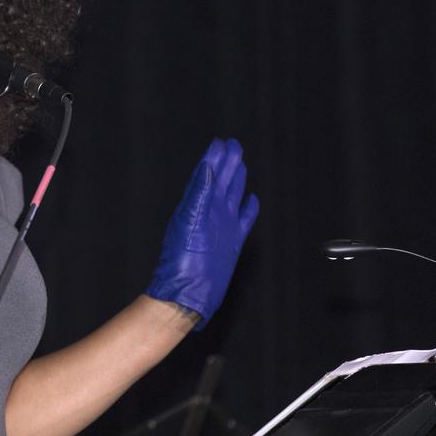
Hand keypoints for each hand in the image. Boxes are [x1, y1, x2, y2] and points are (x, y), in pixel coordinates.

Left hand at [145, 138, 258, 329]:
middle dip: (226, 162)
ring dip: (235, 179)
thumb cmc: (183, 262)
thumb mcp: (190, 222)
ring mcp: (221, 226)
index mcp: (197, 206)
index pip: (205, 175)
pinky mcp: (232, 241)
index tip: (219, 143)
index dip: (212, 159)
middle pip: (220, 181)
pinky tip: (252, 199)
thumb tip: (206, 168)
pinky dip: (248, 208)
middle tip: (233, 144)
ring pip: (231, 196)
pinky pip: (243, 219)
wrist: (188, 293)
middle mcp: (209, 213)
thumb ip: (198, 195)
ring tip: (240, 162)